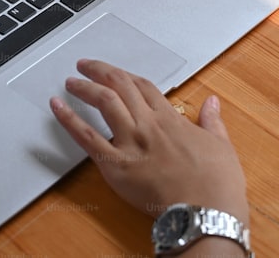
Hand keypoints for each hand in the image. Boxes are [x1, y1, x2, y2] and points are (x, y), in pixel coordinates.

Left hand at [50, 59, 248, 223]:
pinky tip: (57, 107)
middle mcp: (148, 125)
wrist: (205, 213)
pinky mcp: (116, 165)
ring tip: (71, 81)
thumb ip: (212, 121)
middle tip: (85, 65)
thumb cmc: (217, 184)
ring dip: (84, 87)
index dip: (126, 75)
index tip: (115, 72)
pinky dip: (69, 119)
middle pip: (120, 86)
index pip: (144, 87)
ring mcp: (130, 143)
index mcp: (171, 119)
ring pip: (104, 102)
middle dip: (100, 71)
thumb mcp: (222, 146)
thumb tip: (212, 102)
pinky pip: (87, 137)